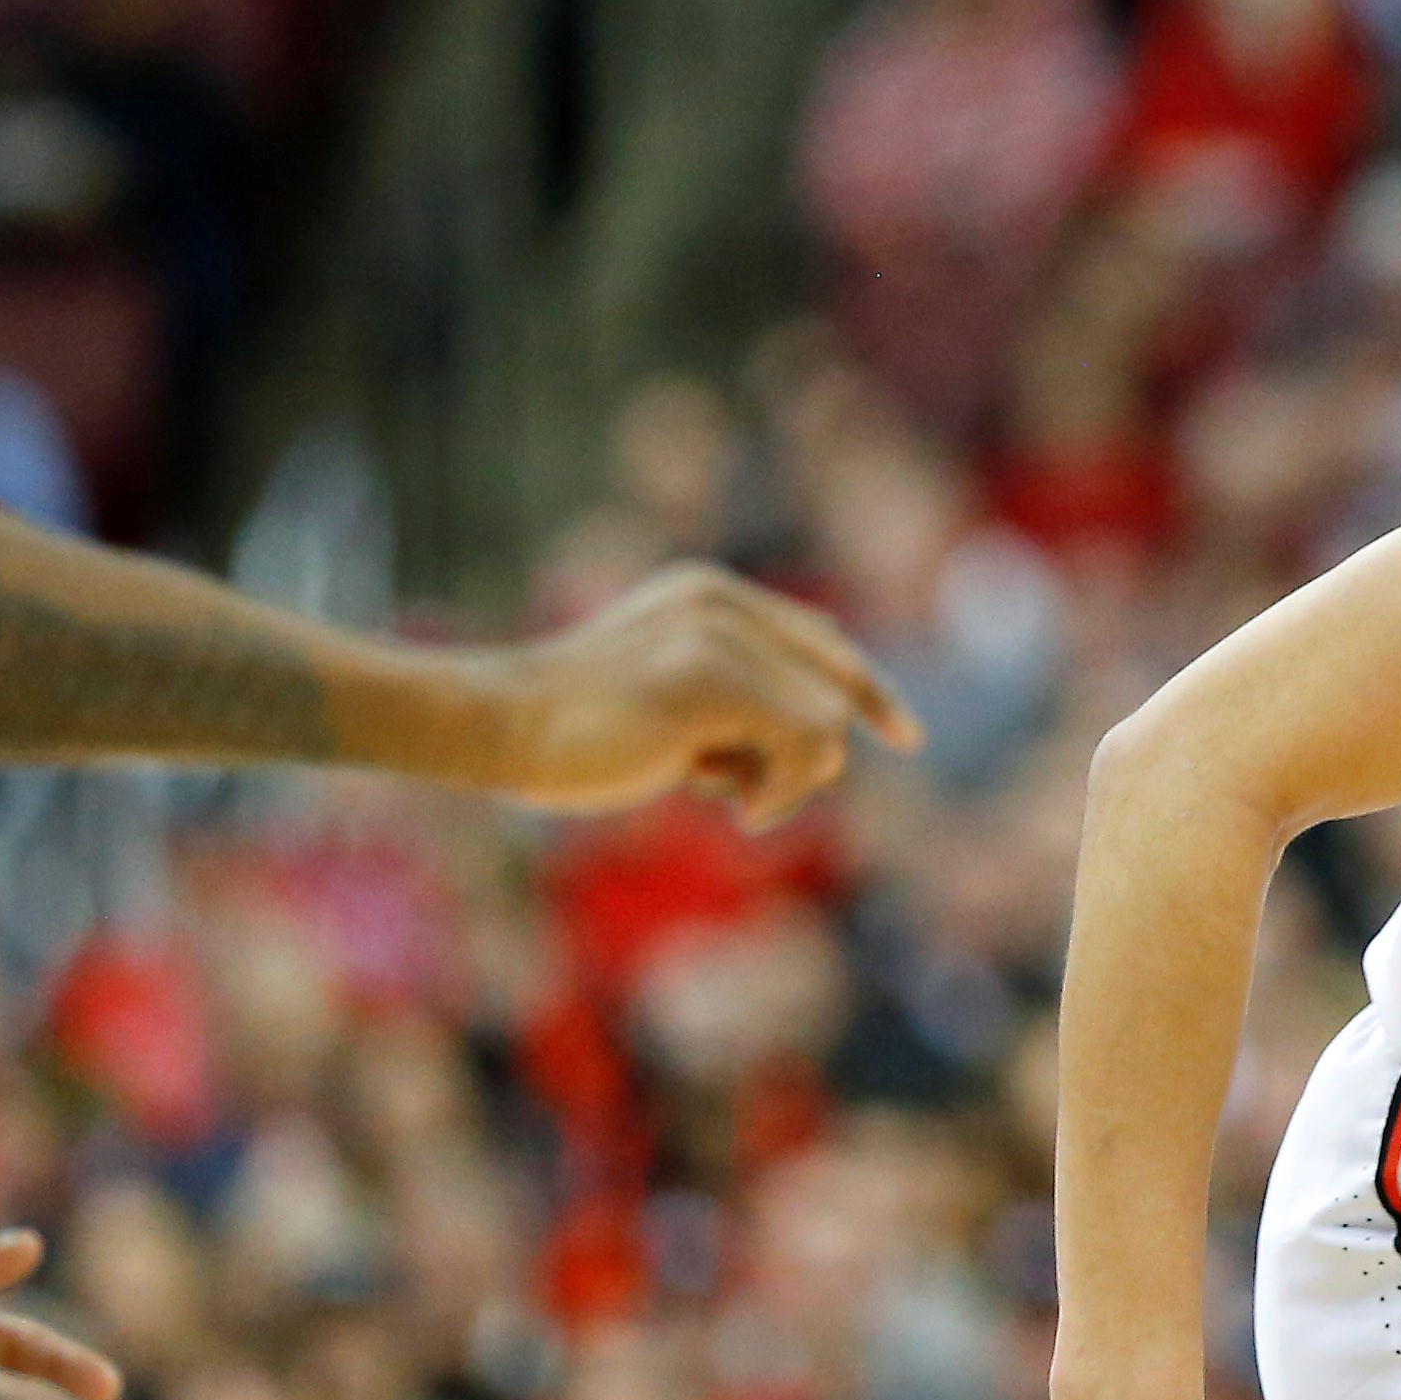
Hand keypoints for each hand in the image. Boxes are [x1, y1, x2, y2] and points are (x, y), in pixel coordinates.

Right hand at [477, 565, 919, 829]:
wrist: (495, 726)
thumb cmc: (577, 735)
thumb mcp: (674, 709)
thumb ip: (743, 709)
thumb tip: (832, 754)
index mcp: (713, 595)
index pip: (825, 641)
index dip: (869, 691)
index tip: (904, 736)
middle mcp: (722, 601)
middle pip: (834, 687)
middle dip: (806, 758)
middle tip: (739, 795)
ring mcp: (713, 632)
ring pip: (825, 722)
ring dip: (785, 780)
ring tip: (717, 792)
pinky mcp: (706, 675)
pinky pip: (805, 741)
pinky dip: (779, 790)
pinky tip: (726, 804)